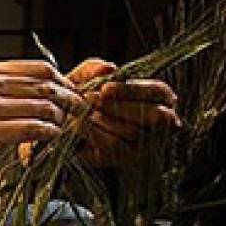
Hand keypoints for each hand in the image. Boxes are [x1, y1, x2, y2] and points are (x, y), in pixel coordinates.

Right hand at [0, 60, 83, 182]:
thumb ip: (7, 91)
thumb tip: (44, 90)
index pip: (40, 68)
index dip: (64, 81)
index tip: (73, 96)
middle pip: (45, 85)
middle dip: (70, 100)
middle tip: (79, 113)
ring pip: (42, 106)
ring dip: (60, 119)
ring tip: (64, 128)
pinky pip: (31, 128)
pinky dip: (48, 133)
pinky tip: (51, 138)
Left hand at [66, 58, 180, 165]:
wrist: (64, 127)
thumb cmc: (82, 100)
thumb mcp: (84, 80)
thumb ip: (93, 70)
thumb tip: (108, 67)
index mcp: (159, 98)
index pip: (157, 91)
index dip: (132, 89)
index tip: (105, 88)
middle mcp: (161, 123)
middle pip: (153, 114)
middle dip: (119, 106)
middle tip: (90, 99)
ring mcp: (148, 143)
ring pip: (133, 131)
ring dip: (103, 119)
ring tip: (81, 111)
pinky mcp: (128, 159)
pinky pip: (115, 147)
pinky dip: (94, 133)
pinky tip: (78, 125)